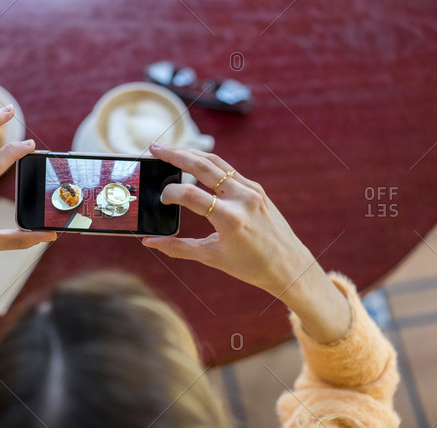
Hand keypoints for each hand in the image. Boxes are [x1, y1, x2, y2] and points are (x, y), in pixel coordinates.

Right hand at [143, 143, 349, 342]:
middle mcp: (242, 199)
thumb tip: (150, 242)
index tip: (162, 199)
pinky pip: (228, 170)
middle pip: (203, 166)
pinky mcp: (256, 189)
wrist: (290, 266)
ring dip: (191, 153)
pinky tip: (193, 162)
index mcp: (230, 219)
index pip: (192, 195)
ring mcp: (252, 190)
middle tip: (155, 148)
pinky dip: (208, 164)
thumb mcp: (212, 257)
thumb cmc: (251, 266)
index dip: (171, 193)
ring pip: (216, 163)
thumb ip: (178, 248)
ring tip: (169, 150)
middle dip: (176, 155)